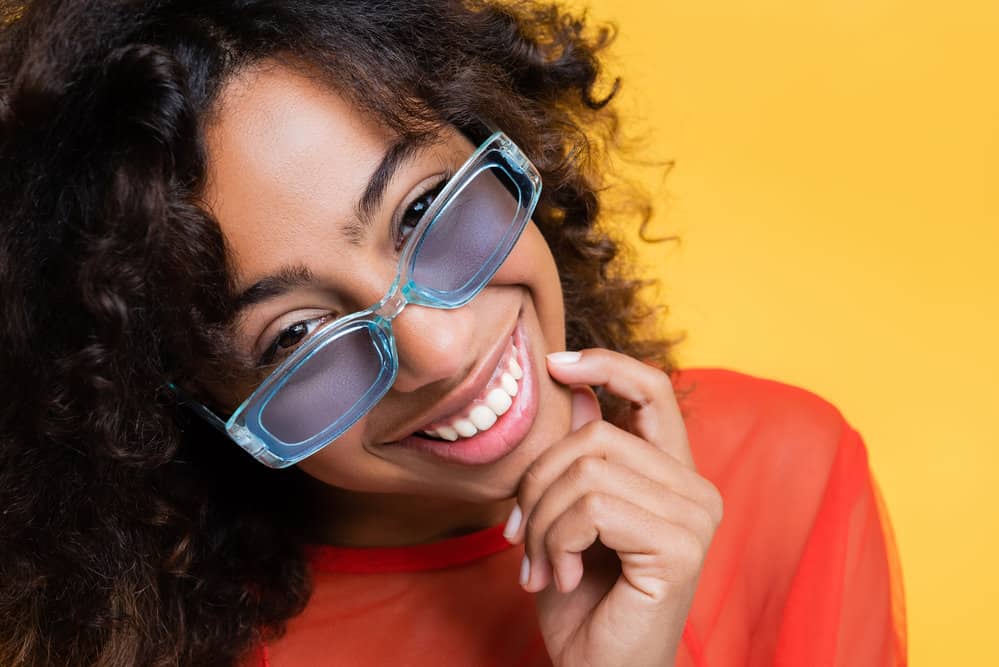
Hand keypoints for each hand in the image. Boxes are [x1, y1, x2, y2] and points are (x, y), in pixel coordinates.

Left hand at [503, 349, 722, 666]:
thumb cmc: (585, 600)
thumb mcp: (570, 516)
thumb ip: (581, 457)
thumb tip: (574, 390)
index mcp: (673, 475)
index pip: (655, 390)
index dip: (607, 364)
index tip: (556, 363)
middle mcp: (696, 489)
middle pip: (595, 437)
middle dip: (537, 485)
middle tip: (519, 537)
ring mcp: (694, 517)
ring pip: (586, 472)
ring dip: (539, 522)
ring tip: (538, 565)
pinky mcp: (679, 546)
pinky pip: (591, 509)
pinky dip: (555, 542)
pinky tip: (560, 578)